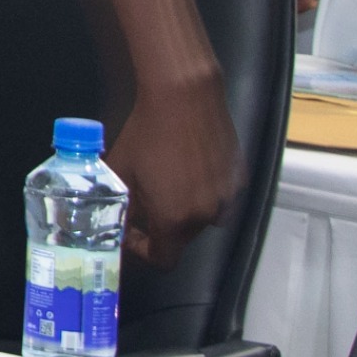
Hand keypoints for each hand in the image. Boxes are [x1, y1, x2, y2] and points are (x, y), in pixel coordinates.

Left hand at [106, 71, 235, 268]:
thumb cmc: (148, 133)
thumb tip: (118, 222)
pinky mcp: (238, 177)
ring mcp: (227, 196)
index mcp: (175, 219)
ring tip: (166, 180)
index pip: (164, 259)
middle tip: (144, 201)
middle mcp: (206, 214)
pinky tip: (187, 166)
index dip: (143, 251)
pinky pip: (219, 196)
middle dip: (161, 225)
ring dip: (184, 208)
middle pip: (182, 237)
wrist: (184, 97)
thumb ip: (121, 205)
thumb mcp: (121, 172)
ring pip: (202, 216)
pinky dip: (203, 190)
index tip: (133, 234)